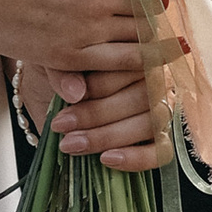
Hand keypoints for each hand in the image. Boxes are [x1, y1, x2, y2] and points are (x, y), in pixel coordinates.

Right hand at [0, 0, 153, 90]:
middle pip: (154, 4)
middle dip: (158, 9)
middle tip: (160, 15)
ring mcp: (88, 27)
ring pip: (145, 34)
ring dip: (152, 35)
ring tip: (158, 38)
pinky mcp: (72, 56)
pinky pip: (127, 62)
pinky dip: (144, 61)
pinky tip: (152, 61)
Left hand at [12, 37, 173, 174]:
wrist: (49, 94)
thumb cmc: (58, 74)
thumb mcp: (53, 65)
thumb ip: (63, 72)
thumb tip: (76, 91)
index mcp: (135, 51)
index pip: (132, 66)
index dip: (101, 85)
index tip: (69, 98)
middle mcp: (155, 77)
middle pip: (142, 97)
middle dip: (97, 114)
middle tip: (62, 124)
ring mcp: (162, 107)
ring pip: (149, 124)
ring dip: (108, 136)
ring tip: (71, 143)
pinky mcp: (160, 138)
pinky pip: (161, 152)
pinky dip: (136, 158)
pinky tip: (106, 159)